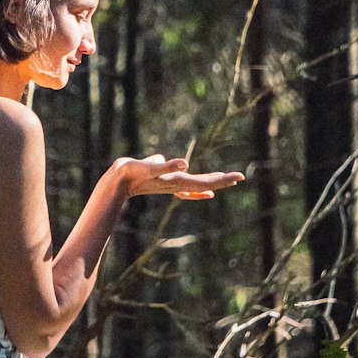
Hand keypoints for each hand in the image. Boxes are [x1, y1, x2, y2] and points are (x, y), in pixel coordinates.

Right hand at [117, 155, 244, 200]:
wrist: (116, 183)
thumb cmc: (131, 172)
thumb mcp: (149, 166)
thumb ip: (166, 166)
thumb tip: (184, 164)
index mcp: (178, 180)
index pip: (206, 181)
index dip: (223, 179)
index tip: (240, 177)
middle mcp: (178, 185)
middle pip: (206, 183)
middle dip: (223, 180)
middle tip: (240, 177)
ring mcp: (172, 186)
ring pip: (198, 185)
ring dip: (212, 182)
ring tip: (226, 181)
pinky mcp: (165, 184)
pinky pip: (186, 189)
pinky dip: (197, 191)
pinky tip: (204, 194)